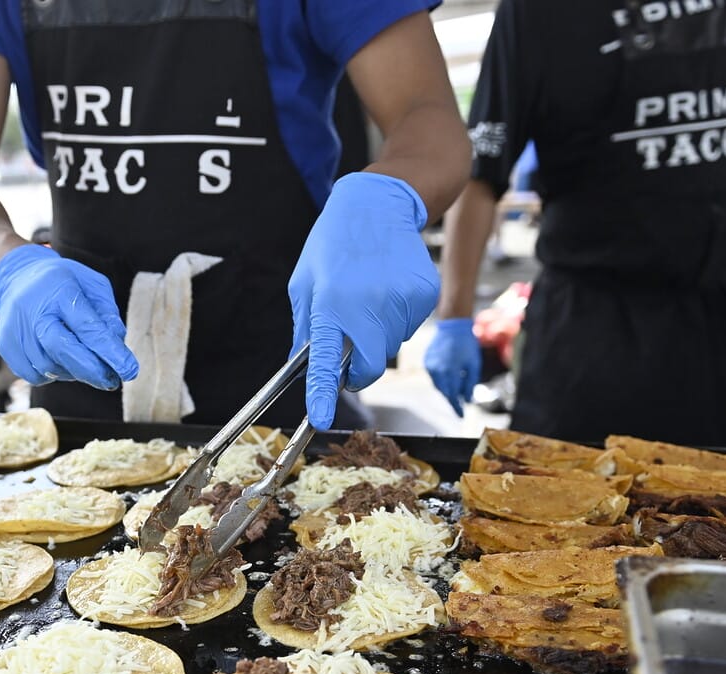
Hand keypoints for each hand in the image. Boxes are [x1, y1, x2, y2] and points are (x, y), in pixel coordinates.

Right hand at [0, 244, 138, 389]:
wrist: (18, 277)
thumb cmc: (63, 283)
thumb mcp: (92, 285)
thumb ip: (107, 313)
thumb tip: (116, 344)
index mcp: (60, 289)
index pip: (87, 326)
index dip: (109, 351)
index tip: (129, 370)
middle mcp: (33, 308)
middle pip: (62, 349)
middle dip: (91, 370)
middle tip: (110, 381)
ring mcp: (15, 328)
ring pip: (49, 367)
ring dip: (72, 372)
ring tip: (80, 359)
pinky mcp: (6, 345)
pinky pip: (34, 375)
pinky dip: (52, 374)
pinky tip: (58, 359)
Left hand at [290, 172, 439, 429]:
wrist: (379, 204)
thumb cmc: (333, 243)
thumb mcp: (304, 282)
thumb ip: (304, 327)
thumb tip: (301, 364)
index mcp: (332, 305)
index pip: (328, 362)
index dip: (324, 393)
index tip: (320, 417)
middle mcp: (369, 307)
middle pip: (370, 368)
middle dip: (359, 370)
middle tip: (350, 352)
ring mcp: (402, 302)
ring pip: (391, 346)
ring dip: (378, 336)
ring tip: (369, 295)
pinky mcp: (425, 296)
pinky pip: (408, 327)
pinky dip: (396, 318)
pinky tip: (388, 287)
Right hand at [424, 318, 480, 415]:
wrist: (453, 325)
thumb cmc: (467, 344)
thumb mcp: (474, 365)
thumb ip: (470, 383)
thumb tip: (467, 399)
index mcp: (449, 371)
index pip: (452, 395)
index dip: (457, 407)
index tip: (461, 416)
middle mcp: (436, 370)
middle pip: (444, 391)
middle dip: (452, 397)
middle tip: (461, 402)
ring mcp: (429, 365)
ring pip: (438, 384)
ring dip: (447, 387)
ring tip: (457, 384)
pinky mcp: (426, 361)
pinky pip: (434, 376)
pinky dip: (442, 379)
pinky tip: (449, 373)